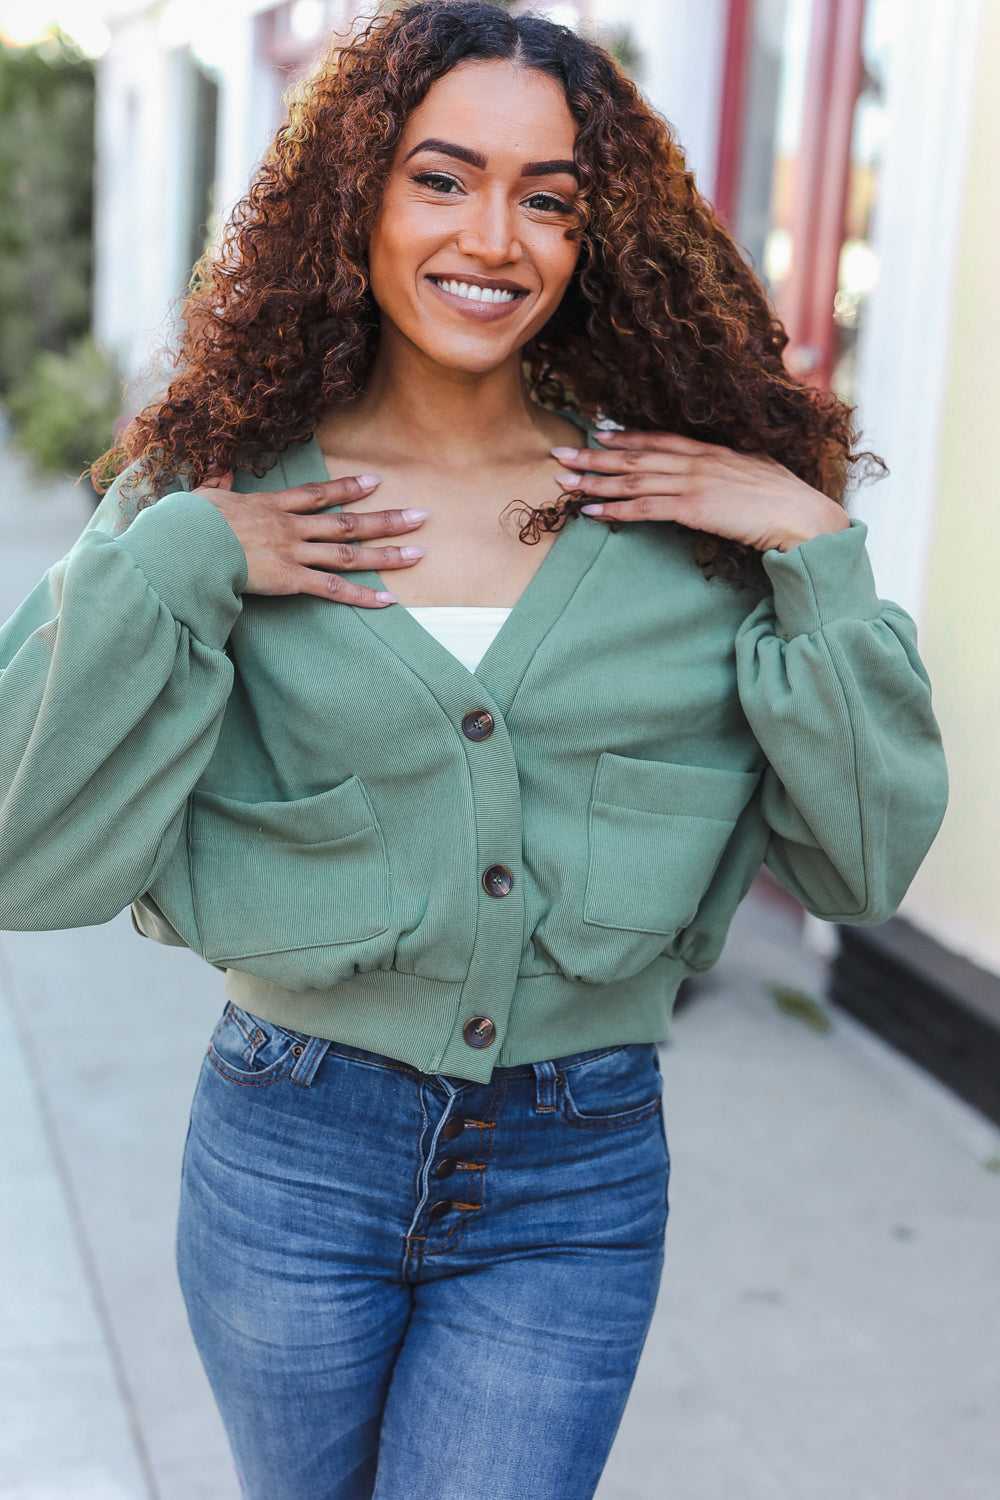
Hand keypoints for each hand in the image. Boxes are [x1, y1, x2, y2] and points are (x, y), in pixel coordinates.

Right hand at [195, 472, 426, 604]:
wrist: (184, 541)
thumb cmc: (186, 522)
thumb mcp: (203, 495)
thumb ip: (216, 480)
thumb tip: (216, 463)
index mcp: (270, 506)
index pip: (317, 494)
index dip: (347, 488)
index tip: (375, 482)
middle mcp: (289, 527)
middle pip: (346, 522)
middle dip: (386, 519)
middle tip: (422, 516)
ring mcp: (292, 553)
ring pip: (349, 553)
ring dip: (386, 554)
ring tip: (419, 553)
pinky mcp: (290, 580)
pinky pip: (333, 590)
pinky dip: (362, 597)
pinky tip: (389, 601)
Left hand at [550, 432, 849, 552]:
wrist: (803, 516)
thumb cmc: (787, 501)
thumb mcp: (758, 473)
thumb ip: (734, 470)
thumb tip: (724, 474)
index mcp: (712, 451)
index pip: (660, 440)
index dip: (626, 438)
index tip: (598, 434)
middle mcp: (697, 461)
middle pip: (636, 457)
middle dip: (594, 457)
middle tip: (559, 455)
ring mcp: (694, 483)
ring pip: (633, 481)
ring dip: (595, 482)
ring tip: (564, 484)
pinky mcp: (694, 509)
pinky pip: (645, 509)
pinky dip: (615, 511)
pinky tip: (591, 513)